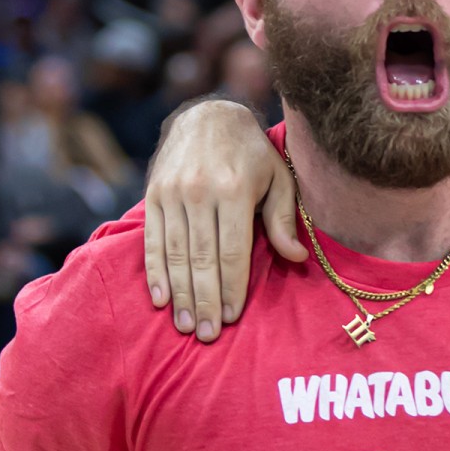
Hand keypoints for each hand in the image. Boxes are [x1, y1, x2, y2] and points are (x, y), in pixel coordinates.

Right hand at [142, 98, 302, 341]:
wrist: (207, 115)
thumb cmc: (251, 154)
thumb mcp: (278, 178)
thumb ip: (282, 219)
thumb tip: (296, 257)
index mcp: (234, 189)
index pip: (231, 250)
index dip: (232, 286)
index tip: (232, 317)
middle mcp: (199, 192)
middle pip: (201, 258)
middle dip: (205, 300)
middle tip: (208, 335)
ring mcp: (171, 193)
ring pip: (175, 254)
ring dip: (180, 294)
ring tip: (186, 326)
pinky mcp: (153, 194)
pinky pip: (153, 240)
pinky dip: (156, 271)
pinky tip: (161, 298)